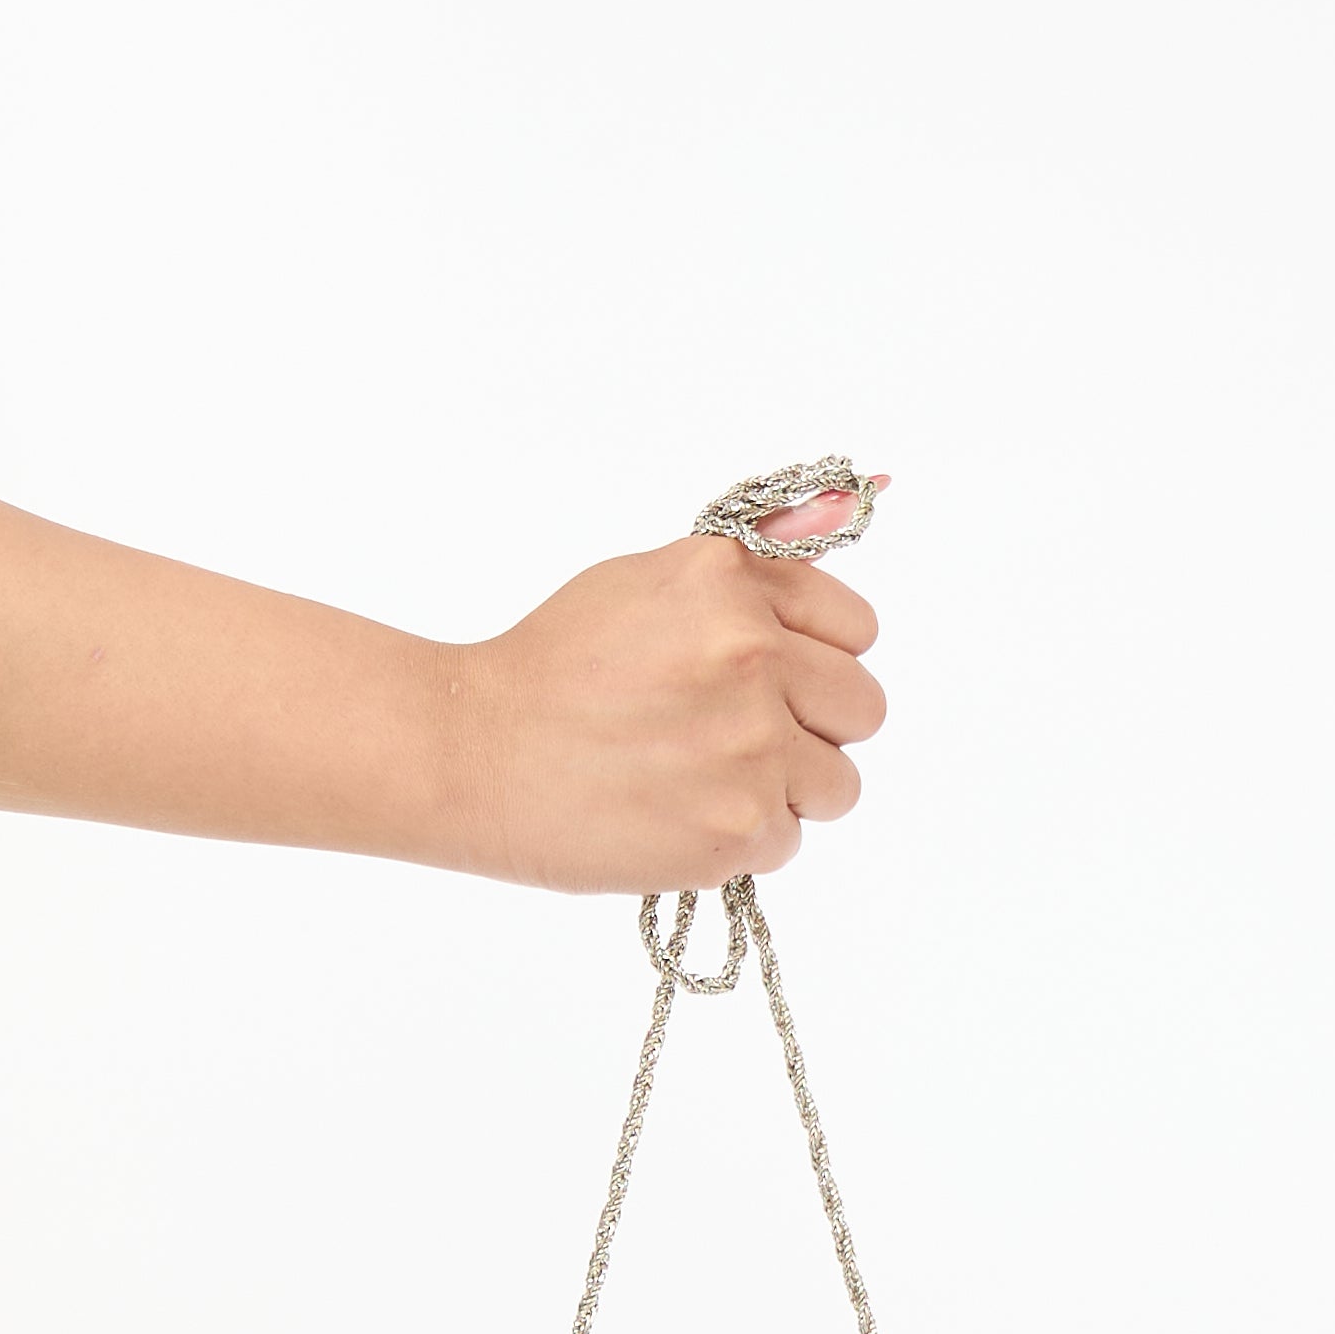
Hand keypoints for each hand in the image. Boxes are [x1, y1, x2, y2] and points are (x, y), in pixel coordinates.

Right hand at [439, 483, 888, 893]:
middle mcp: (751, 656)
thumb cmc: (552, 667)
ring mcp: (751, 747)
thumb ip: (754, 567)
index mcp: (732, 585)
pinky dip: (741, 839)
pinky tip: (679, 816)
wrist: (472, 752)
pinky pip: (788, 841)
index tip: (772, 678)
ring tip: (707, 782)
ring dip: (785, 790)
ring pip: (837, 785)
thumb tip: (859, 493)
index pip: (857, 631)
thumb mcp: (648, 580)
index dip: (816, 659)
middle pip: (862, 709)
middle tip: (739, 738)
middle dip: (812, 727)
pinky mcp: (737, 828)